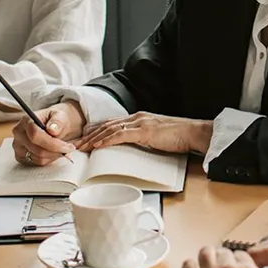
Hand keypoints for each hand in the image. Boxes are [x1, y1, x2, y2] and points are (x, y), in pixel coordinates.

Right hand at [12, 101, 82, 166]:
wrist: (51, 126)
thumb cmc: (54, 120)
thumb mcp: (60, 116)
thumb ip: (58, 121)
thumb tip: (52, 130)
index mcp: (26, 120)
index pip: (35, 135)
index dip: (52, 144)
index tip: (67, 147)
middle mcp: (19, 133)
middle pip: (37, 149)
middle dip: (56, 151)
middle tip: (69, 149)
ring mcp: (18, 146)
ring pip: (38, 159)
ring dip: (54, 156)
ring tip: (62, 149)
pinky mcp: (20, 156)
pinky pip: (36, 164)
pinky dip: (48, 160)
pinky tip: (53, 152)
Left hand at [74, 112, 211, 154]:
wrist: (193, 133)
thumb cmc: (178, 138)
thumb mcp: (155, 138)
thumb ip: (142, 140)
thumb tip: (130, 150)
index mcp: (138, 118)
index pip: (111, 124)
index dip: (95, 132)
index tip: (83, 141)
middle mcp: (136, 117)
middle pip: (106, 125)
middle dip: (88, 135)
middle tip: (74, 145)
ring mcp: (140, 123)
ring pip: (110, 129)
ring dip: (93, 139)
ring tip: (80, 147)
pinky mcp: (145, 131)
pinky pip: (121, 135)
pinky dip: (107, 140)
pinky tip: (97, 146)